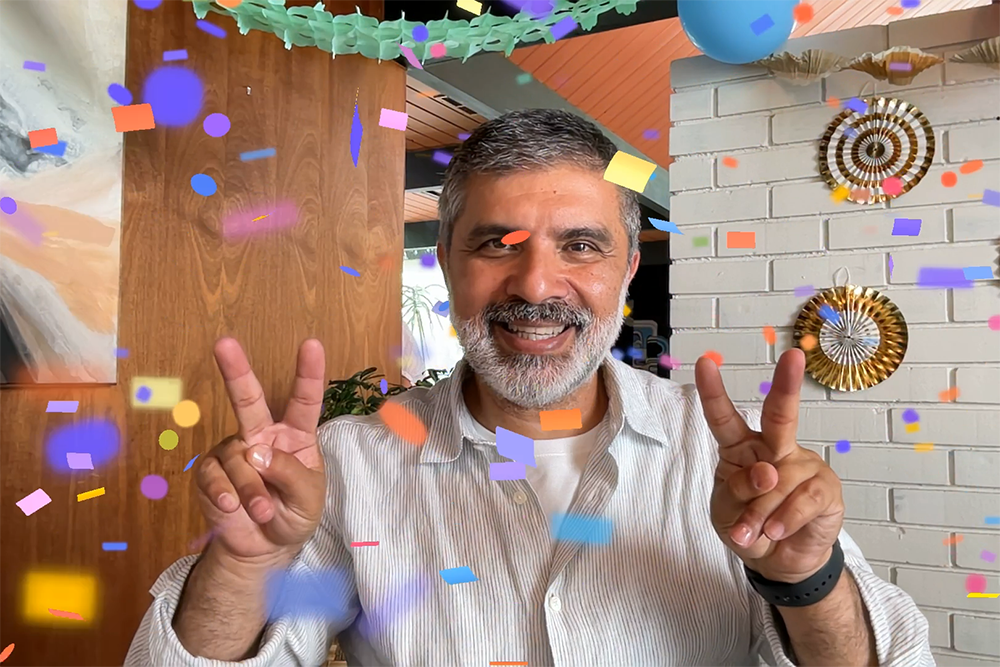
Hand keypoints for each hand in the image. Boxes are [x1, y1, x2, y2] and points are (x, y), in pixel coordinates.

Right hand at [193, 337, 327, 568]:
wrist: (264, 547)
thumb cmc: (293, 514)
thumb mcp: (307, 497)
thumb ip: (289, 472)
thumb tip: (256, 452)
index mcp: (295, 435)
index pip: (304, 400)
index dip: (308, 373)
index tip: (311, 344)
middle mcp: (262, 435)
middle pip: (248, 399)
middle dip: (235, 371)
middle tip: (223, 343)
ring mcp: (234, 451)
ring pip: (238, 460)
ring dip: (252, 491)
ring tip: (264, 512)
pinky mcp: (211, 472)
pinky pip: (214, 477)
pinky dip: (225, 494)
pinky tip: (231, 507)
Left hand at [695, 349, 844, 582]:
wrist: (779, 562)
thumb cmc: (749, 528)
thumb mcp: (728, 513)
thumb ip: (738, 491)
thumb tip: (768, 474)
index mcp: (741, 449)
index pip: (724, 418)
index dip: (713, 392)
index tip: (704, 363)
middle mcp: (774, 448)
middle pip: (779, 414)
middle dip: (787, 385)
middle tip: (794, 357)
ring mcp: (802, 465)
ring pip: (780, 479)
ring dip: (760, 513)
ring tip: (755, 533)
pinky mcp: (825, 488)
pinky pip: (803, 500)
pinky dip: (784, 520)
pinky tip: (776, 531)